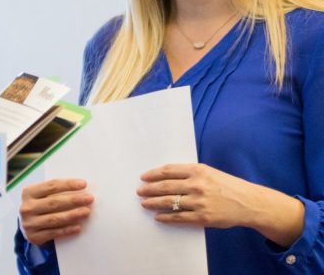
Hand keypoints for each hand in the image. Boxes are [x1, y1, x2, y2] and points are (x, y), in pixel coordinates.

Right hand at [19, 179, 93, 245]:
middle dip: (73, 200)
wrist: (27, 225)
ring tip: (86, 212)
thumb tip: (80, 187)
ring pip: (55, 219)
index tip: (83, 184)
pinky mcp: (34, 237)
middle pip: (54, 202)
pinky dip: (67, 230)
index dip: (68, 184)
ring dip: (73, 215)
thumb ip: (55, 191)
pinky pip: (54, 233)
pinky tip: (78, 227)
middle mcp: (27, 207)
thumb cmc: (39, 206)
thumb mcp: (41, 195)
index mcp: (28, 192)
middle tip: (89, 198)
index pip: (51, 186)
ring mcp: (29, 223)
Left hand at [138, 163, 303, 246]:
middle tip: (140, 191)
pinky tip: (158, 217)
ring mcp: (200, 202)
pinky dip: (166, 217)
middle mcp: (197, 185)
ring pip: (169, 202)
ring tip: (144, 204)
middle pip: (165, 187)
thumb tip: (165, 175)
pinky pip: (179, 218)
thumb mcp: (209, 171)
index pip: (168, 171)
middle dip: (149, 189)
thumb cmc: (227, 185)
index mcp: (198, 170)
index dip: (153, 174)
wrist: (248, 202)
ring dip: (153, 203)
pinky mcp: (203, 217)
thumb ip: (189, 172)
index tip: (143, 177)